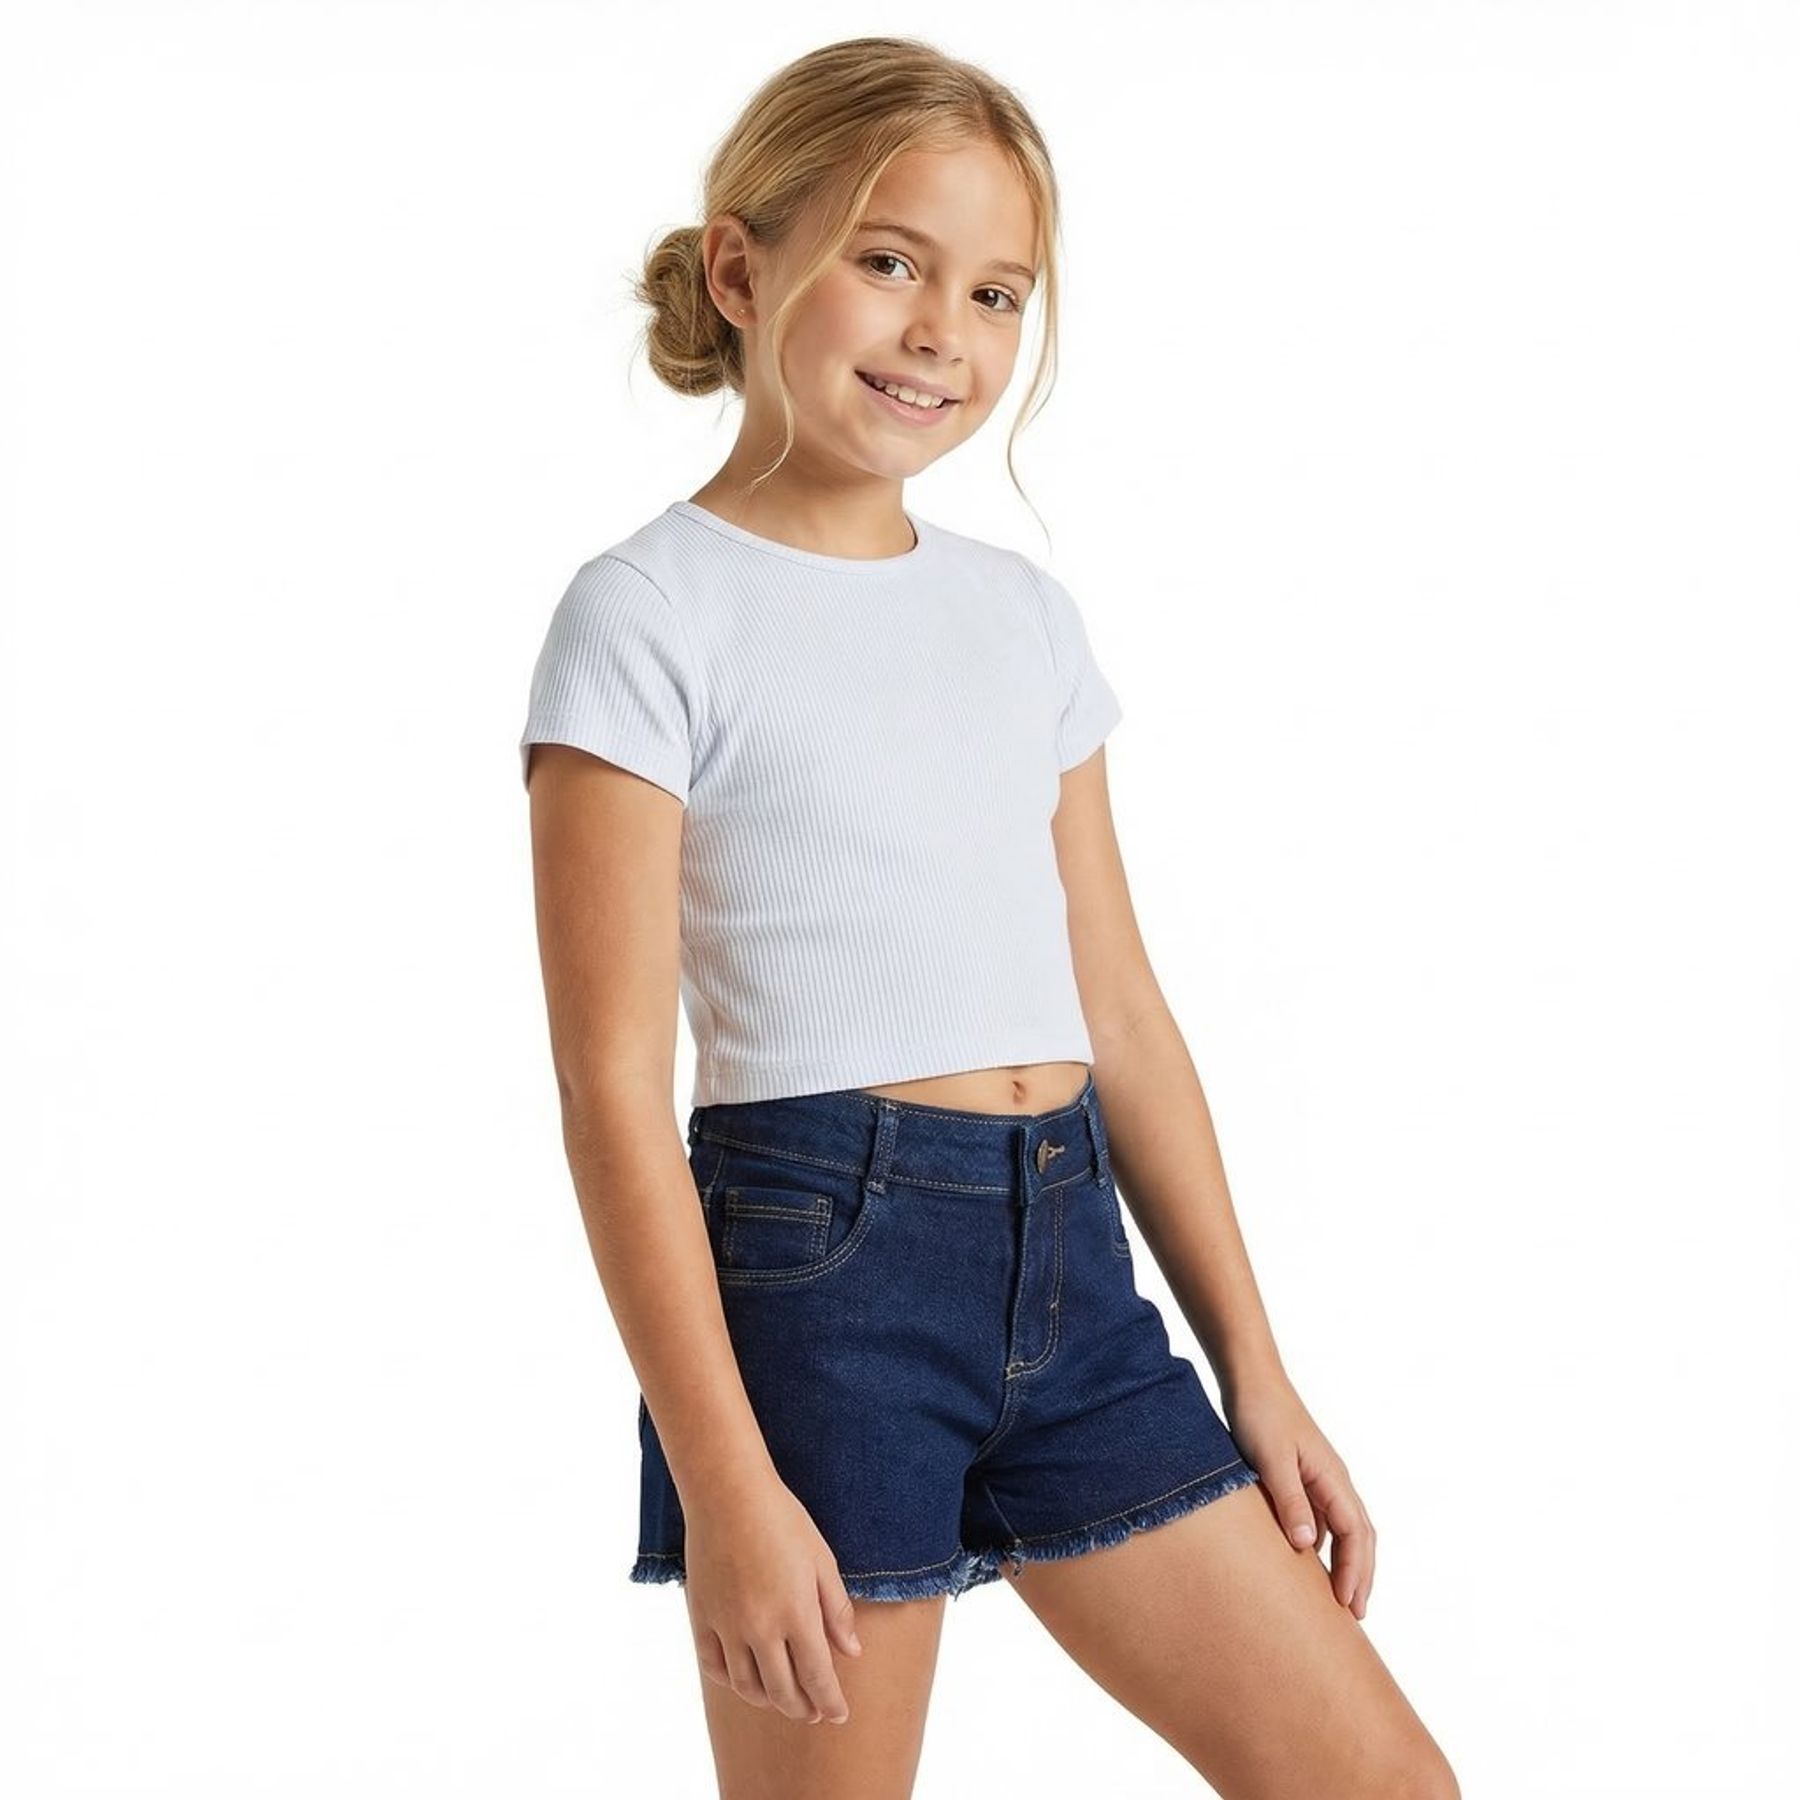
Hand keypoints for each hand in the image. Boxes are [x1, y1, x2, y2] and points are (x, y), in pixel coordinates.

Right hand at [682, 1473, 864, 1724]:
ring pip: (747, 1686)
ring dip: (768, 1699)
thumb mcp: (821, 1559)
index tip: (839, 1716)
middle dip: (802, 1708)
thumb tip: (852, 1652)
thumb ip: (837, 1610)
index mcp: (797, 1613)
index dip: (830, 1702)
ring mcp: (727, 1626)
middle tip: (814, 1712)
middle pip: (783, 1691)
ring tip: (782, 1698)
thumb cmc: (782, 1519)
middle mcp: (761, 1628)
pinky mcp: (701, 1618)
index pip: (818, 1677)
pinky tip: (745, 1679)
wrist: (728, 1493)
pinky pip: (714, 1667)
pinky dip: (732, 1681)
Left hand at [1222, 1370, 1375, 1620]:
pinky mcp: (1302, 1474)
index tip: (1346, 1604)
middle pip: (1360, 1534)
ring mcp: (1319, 1476)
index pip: (1356, 1533)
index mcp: (1332, 1477)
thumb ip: (1289, 1499)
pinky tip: (1308, 1560)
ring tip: (1338, 1596)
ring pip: (1344, 1527)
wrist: (1250, 1378)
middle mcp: (1333, 1479)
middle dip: (1361, 1574)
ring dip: (1346, 1561)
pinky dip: (1324, 1543)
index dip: (1354, 1570)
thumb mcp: (1271, 1458)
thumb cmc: (1260, 1414)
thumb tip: (1307, 1546)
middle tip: (1355, 1614)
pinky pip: (1323, 1517)